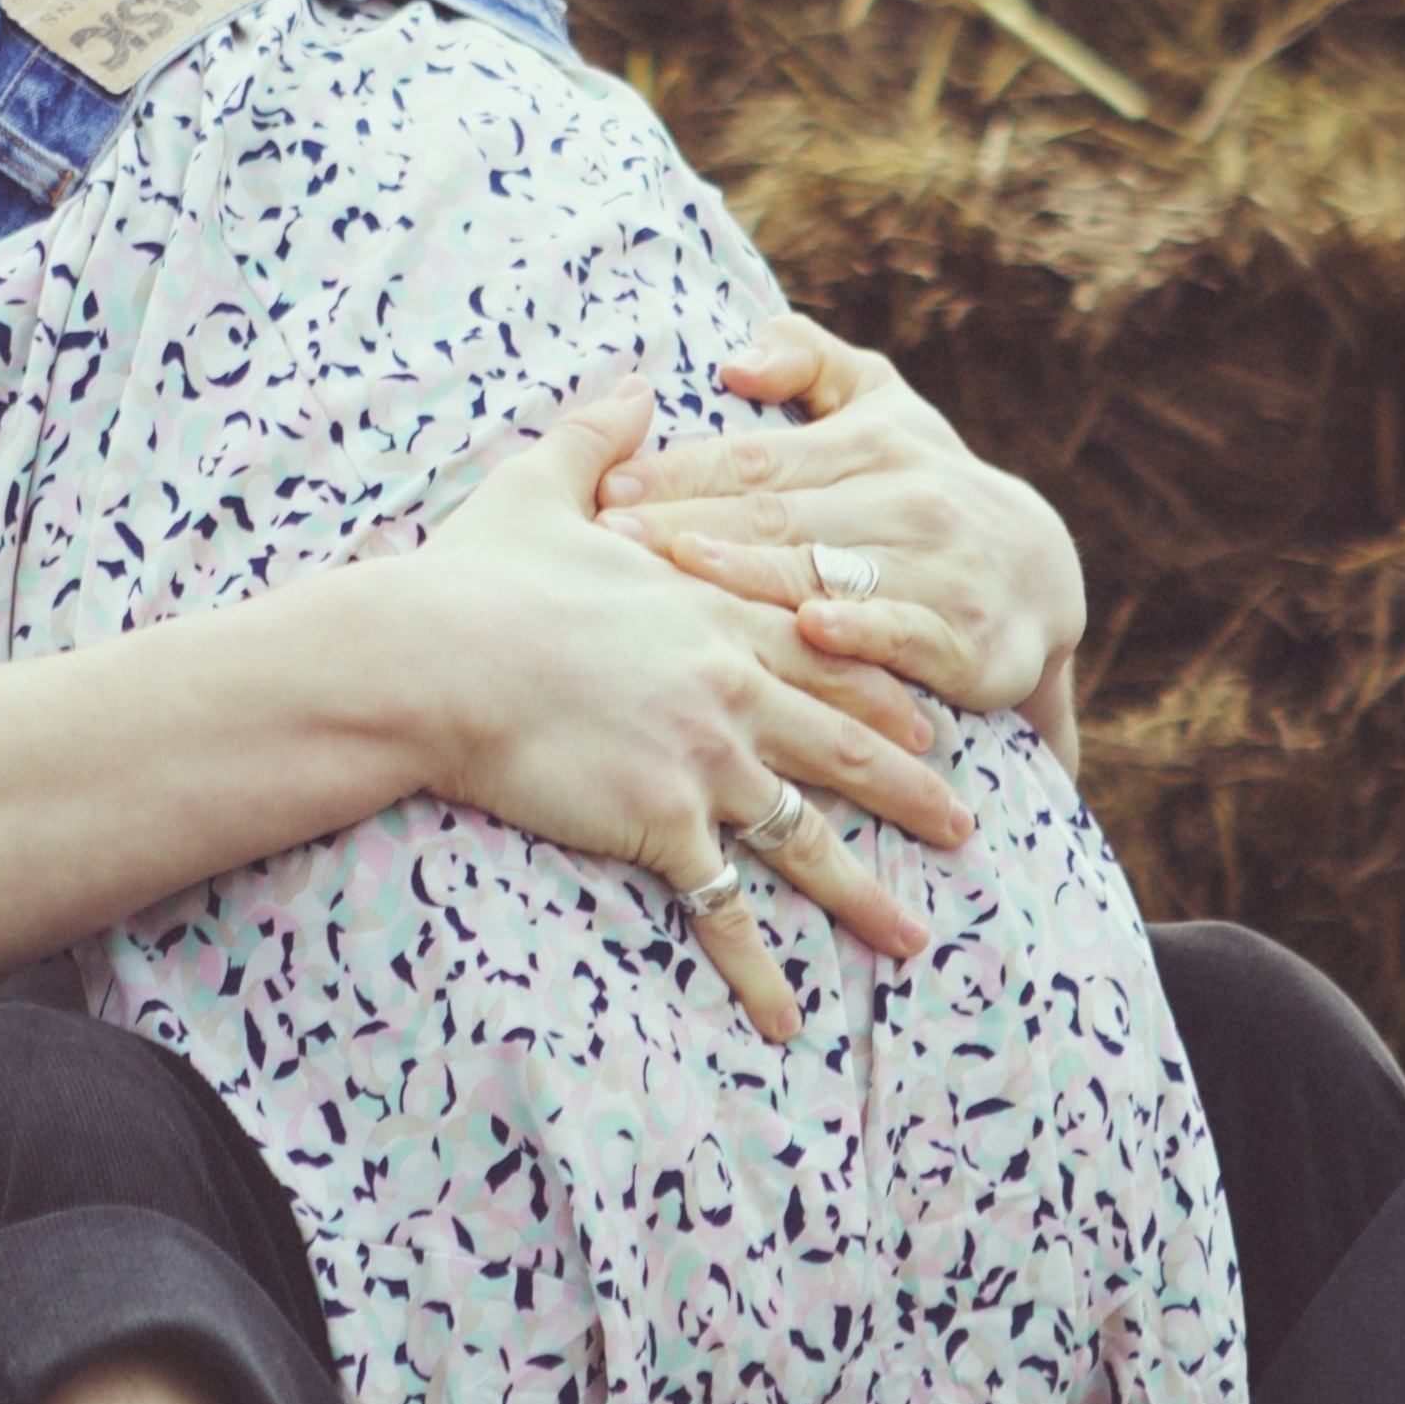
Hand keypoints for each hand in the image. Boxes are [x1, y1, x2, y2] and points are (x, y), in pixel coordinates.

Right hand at [407, 377, 975, 1040]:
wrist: (432, 656)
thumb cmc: (475, 578)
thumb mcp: (542, 488)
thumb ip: (599, 437)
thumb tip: (630, 383)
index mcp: (715, 615)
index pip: (825, 655)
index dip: (885, 692)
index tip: (932, 722)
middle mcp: (731, 689)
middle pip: (849, 747)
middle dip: (917, 791)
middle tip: (972, 827)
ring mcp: (705, 760)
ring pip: (813, 836)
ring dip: (867, 895)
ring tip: (915, 940)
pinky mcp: (662, 823)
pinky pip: (726, 909)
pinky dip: (760, 971)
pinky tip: (790, 1021)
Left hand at [596, 316, 1089, 778]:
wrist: (1042, 578)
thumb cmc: (924, 486)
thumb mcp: (880, 406)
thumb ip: (809, 360)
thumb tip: (734, 358)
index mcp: (867, 444)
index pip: (755, 459)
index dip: (681, 471)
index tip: (607, 485)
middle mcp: (903, 500)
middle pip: (776, 516)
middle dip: (688, 525)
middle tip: (609, 538)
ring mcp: (937, 570)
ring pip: (829, 573)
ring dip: (752, 576)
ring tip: (676, 577)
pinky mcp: (970, 640)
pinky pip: (908, 634)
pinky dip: (862, 633)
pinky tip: (808, 629)